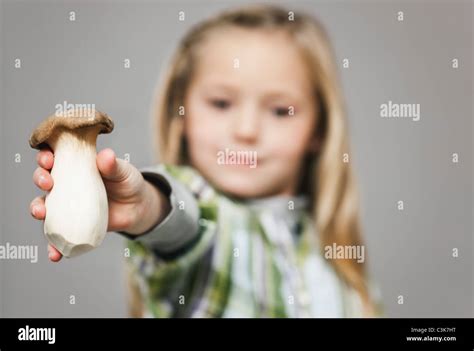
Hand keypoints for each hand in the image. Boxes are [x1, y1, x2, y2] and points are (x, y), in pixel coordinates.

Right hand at [30, 148, 168, 261]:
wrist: (137, 207)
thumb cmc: (128, 182)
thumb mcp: (123, 171)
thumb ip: (113, 165)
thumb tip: (106, 156)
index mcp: (76, 165)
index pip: (54, 157)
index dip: (45, 156)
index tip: (48, 159)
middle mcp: (66, 183)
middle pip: (44, 180)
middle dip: (40, 179)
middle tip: (48, 183)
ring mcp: (67, 205)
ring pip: (44, 206)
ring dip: (37, 209)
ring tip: (40, 213)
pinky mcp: (73, 225)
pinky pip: (58, 237)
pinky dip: (53, 246)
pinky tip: (54, 253)